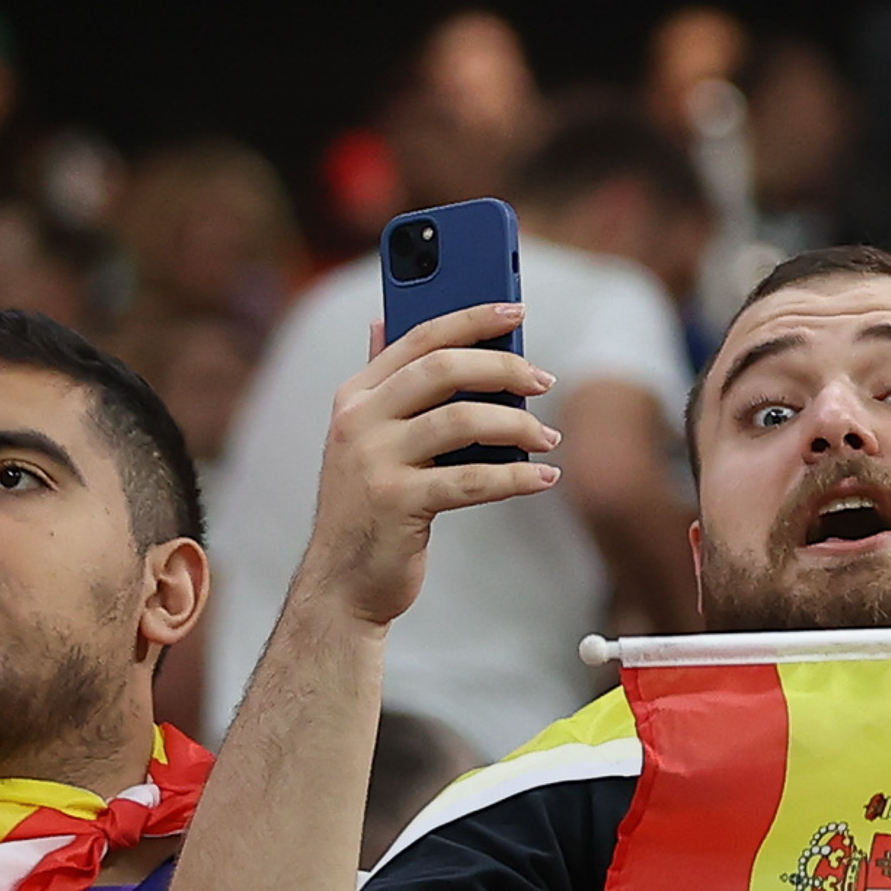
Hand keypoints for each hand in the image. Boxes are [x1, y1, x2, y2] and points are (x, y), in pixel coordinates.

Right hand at [302, 304, 560, 629]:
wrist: (343, 581)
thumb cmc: (371, 506)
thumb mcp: (366, 438)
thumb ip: (383, 383)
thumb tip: (386, 321)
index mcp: (355, 396)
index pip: (418, 337)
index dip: (471, 317)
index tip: (516, 309)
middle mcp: (359, 421)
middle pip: (443, 369)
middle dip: (503, 367)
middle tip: (544, 381)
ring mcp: (374, 462)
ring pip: (462, 421)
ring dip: (517, 426)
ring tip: (548, 439)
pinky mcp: (396, 503)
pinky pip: (471, 480)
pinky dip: (516, 478)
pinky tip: (543, 478)